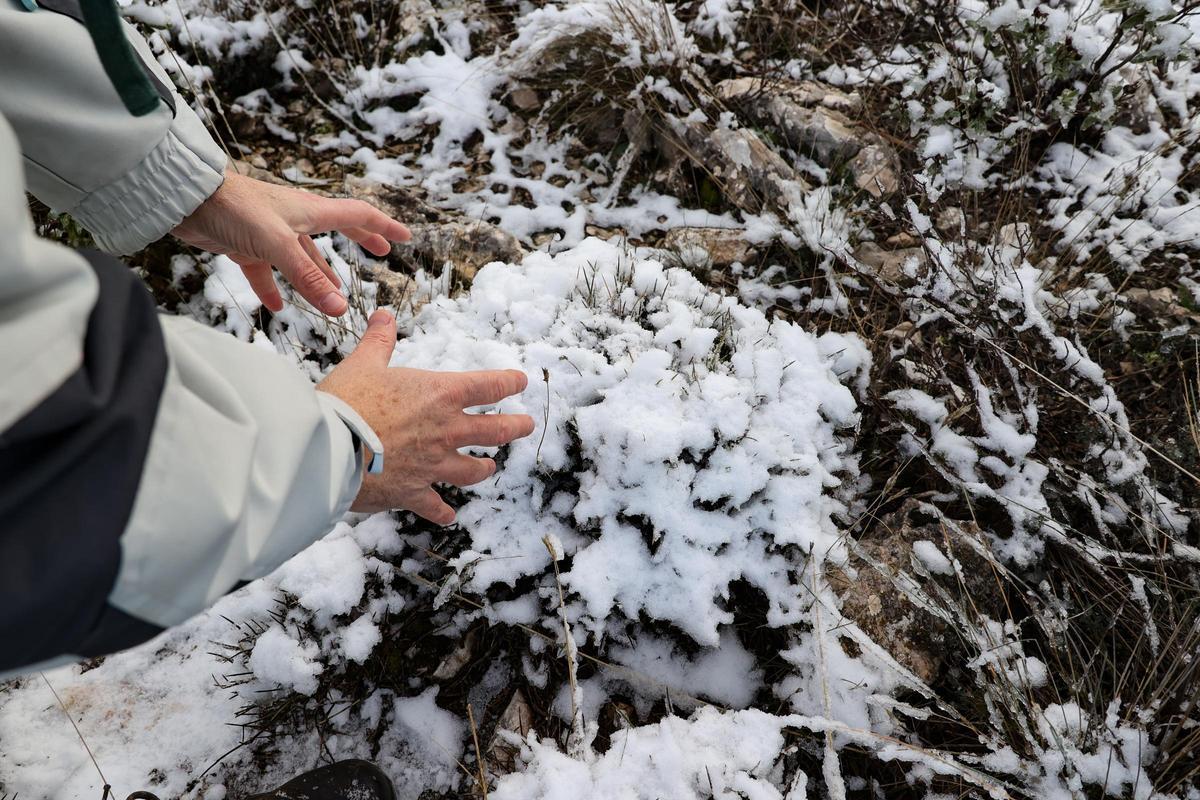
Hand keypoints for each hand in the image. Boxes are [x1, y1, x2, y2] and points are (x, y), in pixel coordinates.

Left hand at [172, 169, 410, 315]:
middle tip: (380, 253)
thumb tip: (341, 309)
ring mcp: (269, 232)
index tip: (405, 237)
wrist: (185, 199)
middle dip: (359, 241)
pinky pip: (266, 270)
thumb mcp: (277, 245)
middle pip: (336, 230)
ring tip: (333, 296)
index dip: (383, 227)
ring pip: (302, 257)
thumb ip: (308, 279)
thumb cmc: (234, 209)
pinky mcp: (245, 244)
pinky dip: (273, 287)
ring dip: (319, 275)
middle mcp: (294, 219)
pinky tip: (276, 306)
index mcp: (310, 211)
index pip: (358, 215)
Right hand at [318, 310, 535, 522]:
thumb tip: (383, 315)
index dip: (509, 382)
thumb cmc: (345, 403)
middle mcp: (445, 431)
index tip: (521, 382)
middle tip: (527, 424)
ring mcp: (433, 465)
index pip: (488, 386)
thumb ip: (378, 342)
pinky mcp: (414, 492)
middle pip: (495, 430)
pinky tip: (449, 516)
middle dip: (515, 426)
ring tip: (490, 467)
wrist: (327, 451)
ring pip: (472, 470)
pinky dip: (443, 513)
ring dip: (484, 468)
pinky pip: (435, 506)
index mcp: (440, 395)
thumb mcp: (362, 364)